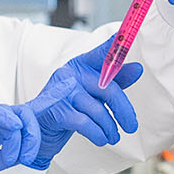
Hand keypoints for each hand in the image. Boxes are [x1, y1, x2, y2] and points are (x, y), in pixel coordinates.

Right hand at [0, 102, 39, 173]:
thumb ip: (3, 159)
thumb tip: (24, 155)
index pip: (26, 124)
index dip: (40, 126)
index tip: (45, 141)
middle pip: (27, 115)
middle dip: (37, 132)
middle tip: (32, 153)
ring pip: (17, 113)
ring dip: (24, 134)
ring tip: (16, 154)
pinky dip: (8, 123)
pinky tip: (9, 138)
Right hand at [24, 38, 143, 169]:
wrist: (36, 133)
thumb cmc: (66, 110)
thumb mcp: (92, 95)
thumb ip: (113, 82)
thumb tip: (136, 68)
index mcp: (79, 66)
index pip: (101, 54)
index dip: (113, 46)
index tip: (124, 34)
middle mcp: (69, 75)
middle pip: (107, 87)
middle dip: (123, 111)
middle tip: (131, 126)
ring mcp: (61, 92)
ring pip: (98, 109)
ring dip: (109, 128)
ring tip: (112, 136)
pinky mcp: (56, 111)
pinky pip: (86, 123)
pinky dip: (98, 134)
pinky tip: (101, 139)